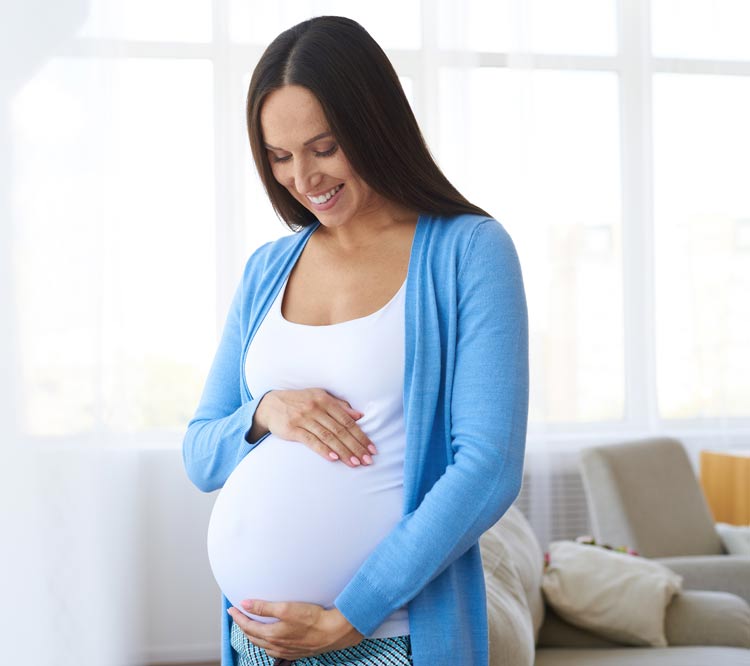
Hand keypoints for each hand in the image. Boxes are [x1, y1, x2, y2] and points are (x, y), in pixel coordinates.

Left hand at [227, 599, 364, 658]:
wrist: (333, 631)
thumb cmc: (312, 619)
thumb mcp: (286, 608)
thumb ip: (263, 607)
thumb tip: (244, 604)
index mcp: (271, 636)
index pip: (248, 627)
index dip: (238, 617)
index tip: (232, 609)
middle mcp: (276, 646)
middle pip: (253, 637)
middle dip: (244, 626)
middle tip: (238, 616)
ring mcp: (286, 651)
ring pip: (263, 644)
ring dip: (254, 634)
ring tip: (252, 625)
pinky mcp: (295, 651)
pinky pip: (274, 648)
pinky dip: (266, 641)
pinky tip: (271, 637)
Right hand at [254, 388, 377, 467]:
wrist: (270, 404)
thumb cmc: (300, 402)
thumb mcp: (319, 398)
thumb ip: (339, 406)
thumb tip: (359, 416)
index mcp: (325, 400)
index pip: (347, 421)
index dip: (361, 435)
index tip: (372, 449)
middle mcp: (316, 408)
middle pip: (340, 430)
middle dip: (356, 446)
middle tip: (367, 460)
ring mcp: (304, 418)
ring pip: (328, 437)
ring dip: (343, 451)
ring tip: (354, 463)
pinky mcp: (292, 429)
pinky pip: (311, 440)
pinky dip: (323, 449)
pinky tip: (333, 458)